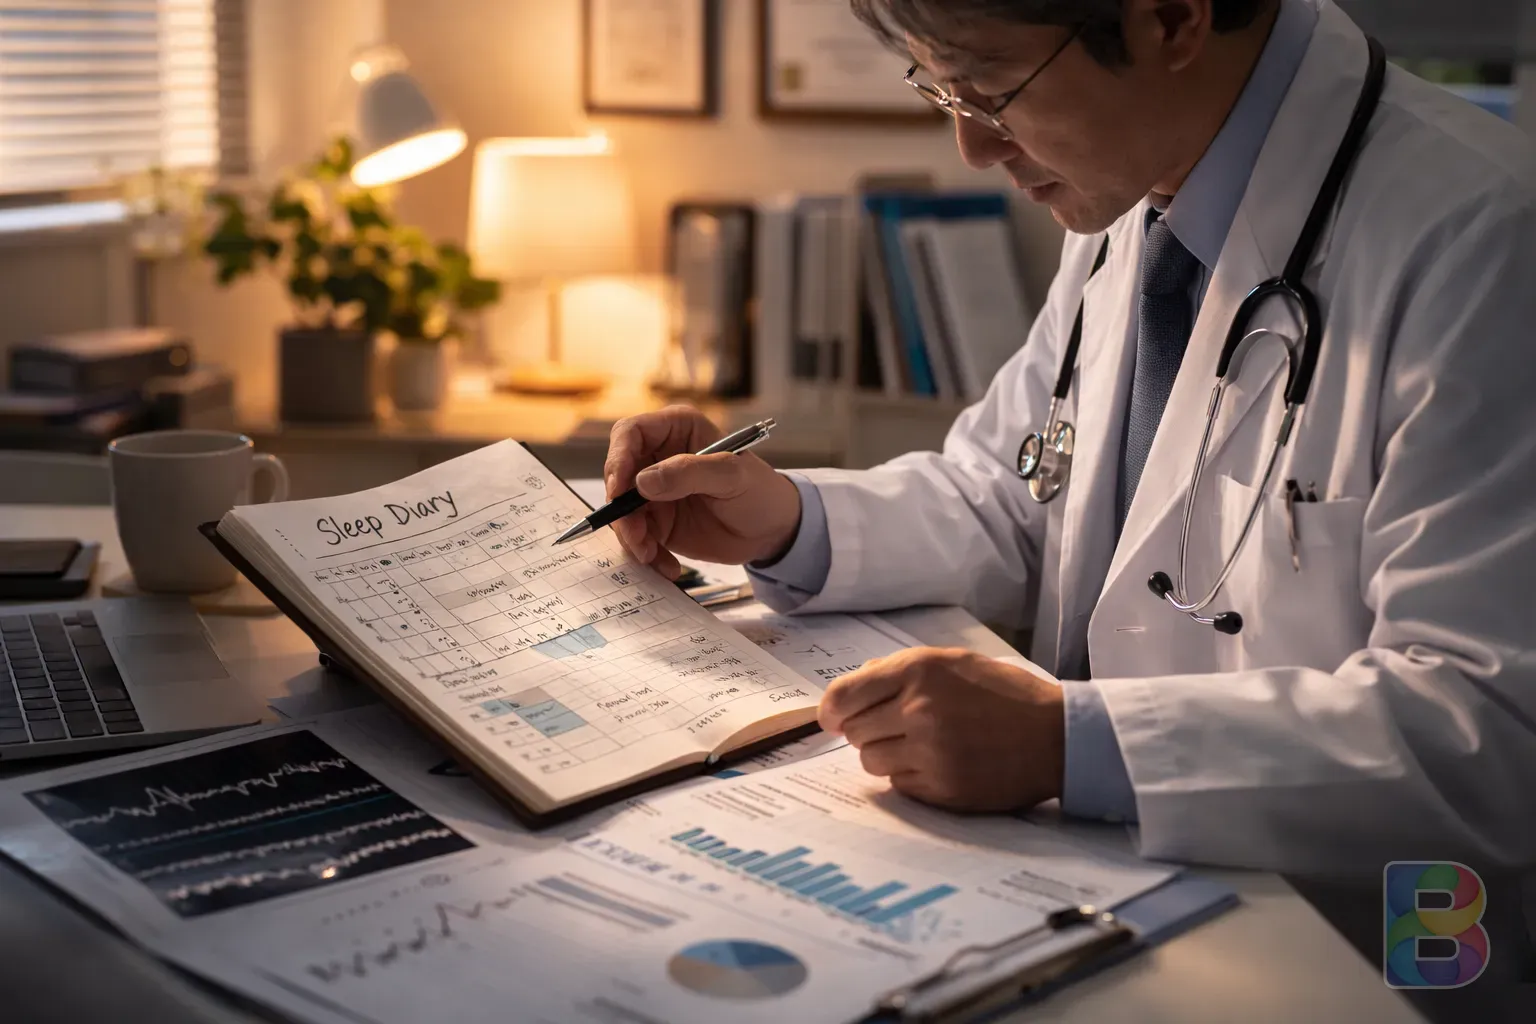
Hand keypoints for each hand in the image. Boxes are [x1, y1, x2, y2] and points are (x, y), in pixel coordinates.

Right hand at [603, 406, 802, 577]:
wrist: (771, 530)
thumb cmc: (760, 491)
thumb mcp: (732, 476)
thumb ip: (689, 473)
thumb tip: (643, 481)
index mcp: (677, 429)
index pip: (630, 433)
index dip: (617, 458)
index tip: (619, 489)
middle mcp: (658, 457)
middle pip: (617, 475)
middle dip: (621, 509)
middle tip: (637, 536)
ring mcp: (654, 491)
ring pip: (621, 511)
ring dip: (631, 537)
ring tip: (652, 555)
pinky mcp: (656, 521)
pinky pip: (635, 536)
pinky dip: (646, 554)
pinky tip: (668, 566)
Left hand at [818, 648, 1064, 811]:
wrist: (1055, 736)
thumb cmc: (1004, 694)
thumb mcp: (952, 662)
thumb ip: (899, 670)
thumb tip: (852, 691)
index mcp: (918, 671)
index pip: (844, 696)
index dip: (831, 711)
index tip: (832, 719)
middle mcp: (918, 710)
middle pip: (854, 732)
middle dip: (865, 731)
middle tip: (892, 730)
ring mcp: (929, 752)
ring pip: (871, 762)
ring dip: (885, 756)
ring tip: (917, 747)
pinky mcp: (942, 788)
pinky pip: (899, 785)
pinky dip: (908, 776)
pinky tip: (936, 764)